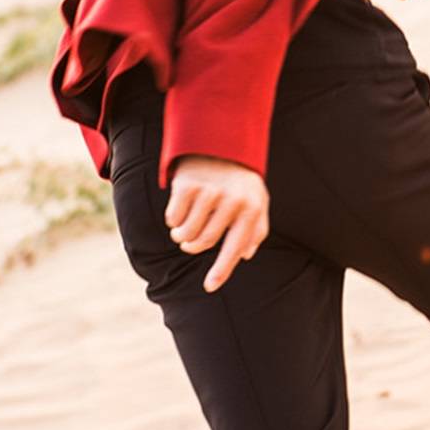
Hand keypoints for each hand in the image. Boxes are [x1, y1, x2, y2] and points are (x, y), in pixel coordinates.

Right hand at [166, 154, 269, 290]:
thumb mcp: (256, 201)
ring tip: (185, 227)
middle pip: (204, 242)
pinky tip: (180, 208)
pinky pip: (173, 219)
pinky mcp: (187, 184)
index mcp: (251, 209)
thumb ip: (255, 229)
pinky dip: (173, 220)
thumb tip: (246, 255)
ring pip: (186, 234)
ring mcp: (209, 192)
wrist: (220, 142)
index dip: (222, 271)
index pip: (235, 248)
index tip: (209, 288)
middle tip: (190, 243)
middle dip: (193, 247)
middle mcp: (231, 201)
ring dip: (181, 236)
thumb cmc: (240, 181)